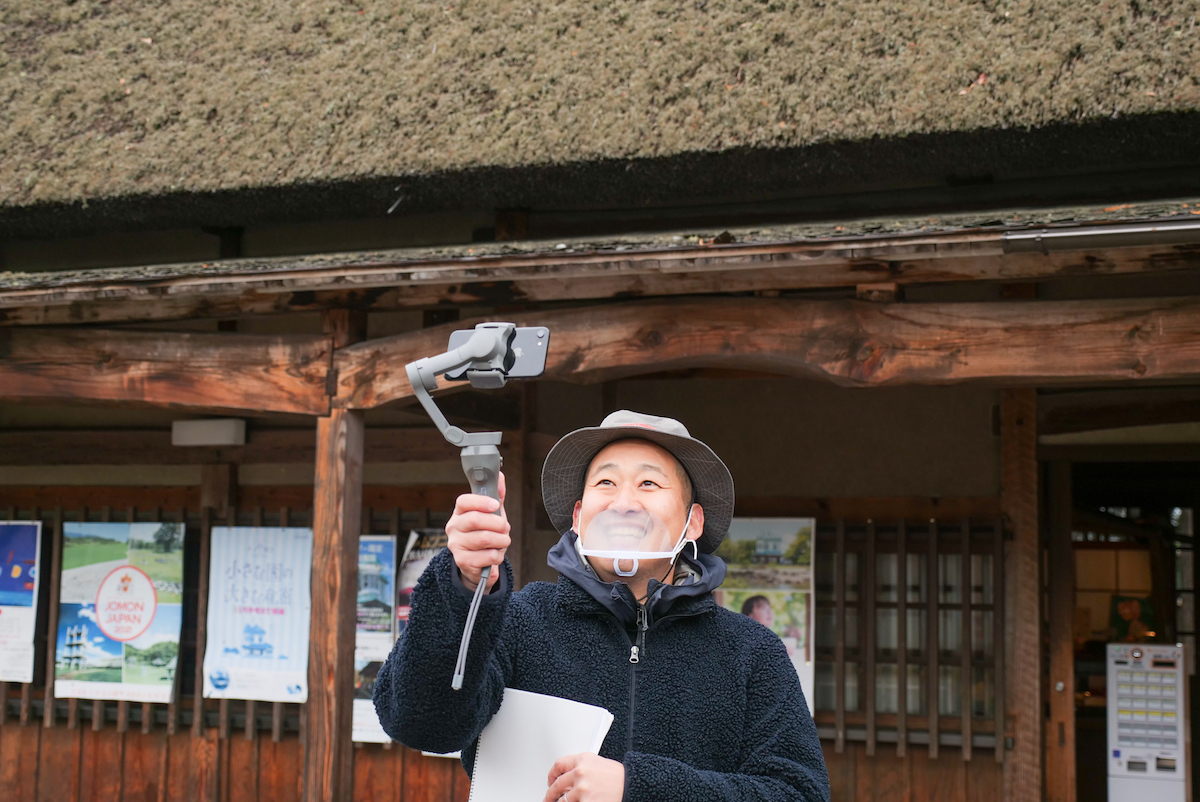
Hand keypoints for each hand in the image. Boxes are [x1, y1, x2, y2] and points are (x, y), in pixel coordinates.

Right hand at [446, 471, 509, 591]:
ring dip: (501, 540)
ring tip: (502, 541)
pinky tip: (494, 555)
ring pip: (485, 538)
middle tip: (505, 528)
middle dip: (497, 523)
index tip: (495, 505)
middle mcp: (454, 528)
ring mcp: (456, 545)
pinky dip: (498, 555)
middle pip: (475, 519)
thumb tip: (499, 476)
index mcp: (459, 513)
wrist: (479, 564)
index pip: (464, 501)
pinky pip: (488, 556)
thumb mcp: (492, 515)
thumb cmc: (485, 535)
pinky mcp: (462, 561)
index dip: (481, 501)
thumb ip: (496, 496)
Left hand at [543, 753, 624, 801]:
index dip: (552, 774)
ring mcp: (581, 789)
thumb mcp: (598, 764)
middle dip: (551, 794)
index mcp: (583, 759)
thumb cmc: (618, 777)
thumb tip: (569, 776)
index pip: (559, 765)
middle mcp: (580, 772)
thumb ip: (582, 768)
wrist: (632, 786)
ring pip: (562, 800)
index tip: (550, 780)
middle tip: (549, 799)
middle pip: (556, 785)